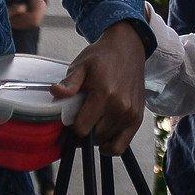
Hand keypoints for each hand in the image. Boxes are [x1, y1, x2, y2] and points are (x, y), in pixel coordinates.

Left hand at [50, 21, 145, 154]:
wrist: (128, 49)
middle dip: (83, 131)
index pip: (82, 127)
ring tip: (91, 120)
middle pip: (93, 136)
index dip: (71, 127)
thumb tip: (56, 93)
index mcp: (104, 93)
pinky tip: (102, 137)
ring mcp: (130, 114)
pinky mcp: (137, 118)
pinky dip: (109, 146)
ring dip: (95, 136)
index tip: (68, 119)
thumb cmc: (103, 57)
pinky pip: (121, 146)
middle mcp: (120, 106)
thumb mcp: (82, 64)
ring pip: (105, 141)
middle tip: (79, 118)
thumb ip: (69, 82)